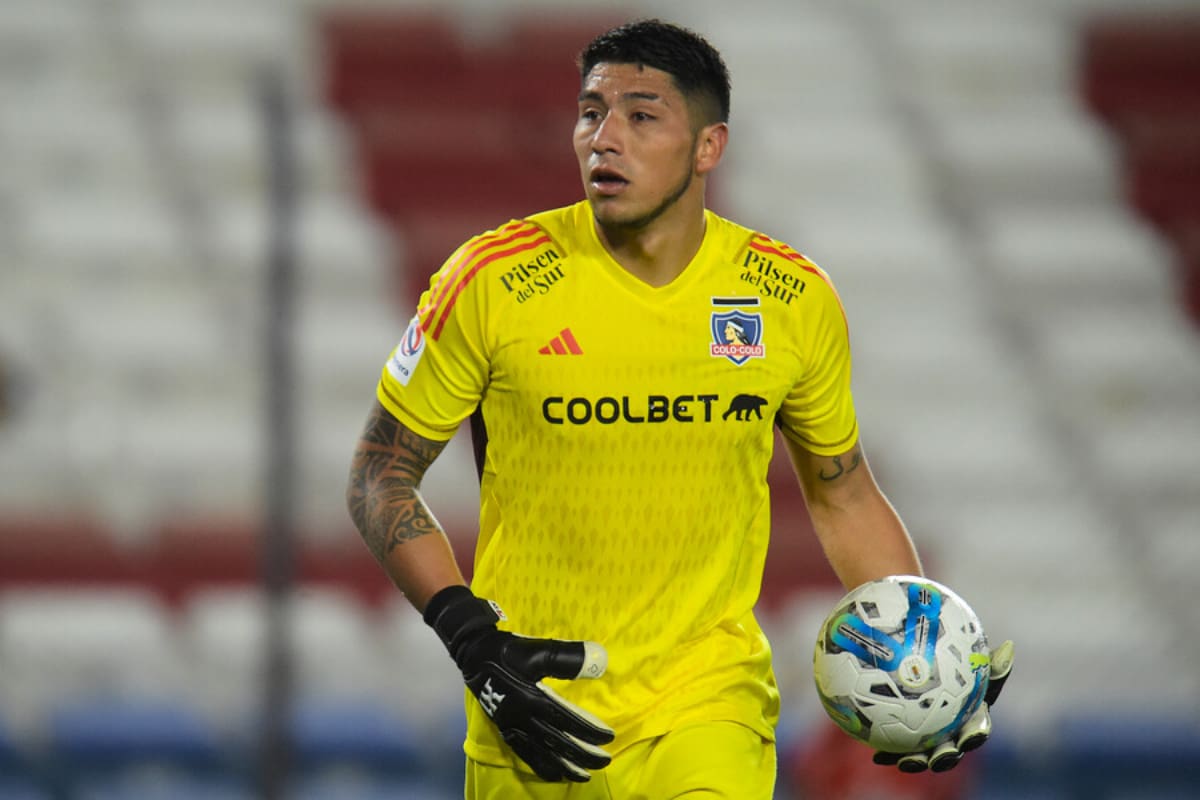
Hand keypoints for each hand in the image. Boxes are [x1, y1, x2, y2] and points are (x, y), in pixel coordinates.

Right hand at [424, 585, 614, 781]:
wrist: (474, 652)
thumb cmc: (508, 650)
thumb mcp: (538, 650)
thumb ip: (568, 658)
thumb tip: (600, 661)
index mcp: (532, 699)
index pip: (568, 722)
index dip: (590, 732)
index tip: (609, 739)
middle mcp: (522, 718)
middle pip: (557, 743)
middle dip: (583, 755)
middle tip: (604, 761)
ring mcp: (512, 726)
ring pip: (541, 754)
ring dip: (564, 766)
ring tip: (583, 775)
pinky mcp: (504, 728)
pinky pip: (524, 754)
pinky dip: (541, 766)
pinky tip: (553, 772)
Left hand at [873, 639, 1014, 772]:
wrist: (917, 659)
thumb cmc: (950, 658)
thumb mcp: (967, 655)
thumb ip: (985, 658)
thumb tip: (1009, 647)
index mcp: (970, 716)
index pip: (977, 728)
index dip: (976, 734)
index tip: (971, 735)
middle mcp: (951, 731)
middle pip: (953, 748)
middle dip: (948, 757)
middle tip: (938, 757)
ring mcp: (928, 738)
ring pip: (925, 754)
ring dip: (918, 761)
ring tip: (906, 763)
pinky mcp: (904, 740)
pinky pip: (897, 749)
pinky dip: (889, 753)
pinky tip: (876, 756)